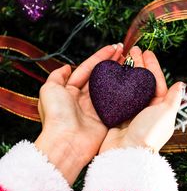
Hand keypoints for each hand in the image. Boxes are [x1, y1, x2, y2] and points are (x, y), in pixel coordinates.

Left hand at [35, 43, 123, 184]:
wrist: (66, 143)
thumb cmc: (56, 116)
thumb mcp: (49, 90)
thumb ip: (57, 76)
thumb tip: (66, 67)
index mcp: (70, 91)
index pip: (87, 69)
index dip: (100, 57)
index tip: (113, 47)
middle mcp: (83, 98)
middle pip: (100, 76)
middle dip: (112, 62)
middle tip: (125, 51)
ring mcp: (96, 108)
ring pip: (109, 86)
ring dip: (119, 73)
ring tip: (130, 61)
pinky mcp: (106, 118)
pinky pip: (116, 102)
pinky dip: (124, 91)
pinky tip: (132, 81)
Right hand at [99, 46, 183, 153]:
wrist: (126, 153)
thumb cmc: (148, 134)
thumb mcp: (165, 114)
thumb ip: (172, 99)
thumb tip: (181, 84)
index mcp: (160, 107)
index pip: (157, 81)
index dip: (152, 66)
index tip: (146, 52)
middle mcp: (146, 109)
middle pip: (142, 82)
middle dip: (138, 65)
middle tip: (132, 50)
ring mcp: (131, 111)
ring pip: (129, 87)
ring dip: (127, 72)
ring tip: (122, 59)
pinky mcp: (118, 115)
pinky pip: (117, 96)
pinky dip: (115, 85)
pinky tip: (111, 76)